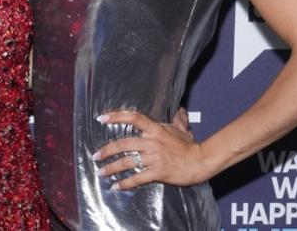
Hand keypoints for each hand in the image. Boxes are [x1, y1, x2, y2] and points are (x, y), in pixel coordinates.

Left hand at [93, 109, 211, 189]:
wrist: (200, 162)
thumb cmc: (191, 146)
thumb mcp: (182, 129)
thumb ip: (177, 119)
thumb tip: (179, 110)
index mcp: (156, 130)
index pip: (133, 118)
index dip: (116, 116)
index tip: (102, 118)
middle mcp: (152, 142)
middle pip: (124, 144)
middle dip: (107, 150)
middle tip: (96, 155)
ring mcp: (154, 157)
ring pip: (127, 161)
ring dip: (112, 168)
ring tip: (101, 172)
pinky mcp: (157, 172)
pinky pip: (137, 178)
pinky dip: (125, 183)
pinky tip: (116, 186)